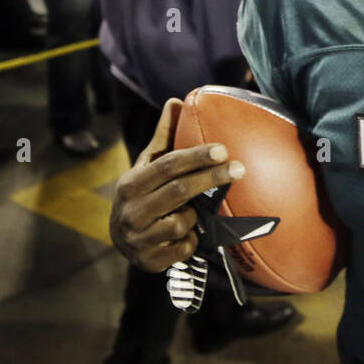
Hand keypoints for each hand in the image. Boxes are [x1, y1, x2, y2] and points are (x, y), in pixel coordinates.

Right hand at [108, 98, 246, 271]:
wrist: (122, 241)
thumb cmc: (143, 194)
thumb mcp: (147, 167)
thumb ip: (163, 138)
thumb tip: (176, 101)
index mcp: (131, 183)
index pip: (167, 166)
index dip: (196, 157)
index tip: (223, 150)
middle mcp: (130, 211)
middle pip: (179, 191)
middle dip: (212, 178)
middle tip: (240, 169)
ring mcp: (138, 238)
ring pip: (183, 223)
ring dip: (196, 217)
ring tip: (193, 213)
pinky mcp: (149, 262)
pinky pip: (184, 248)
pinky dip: (191, 241)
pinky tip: (187, 237)